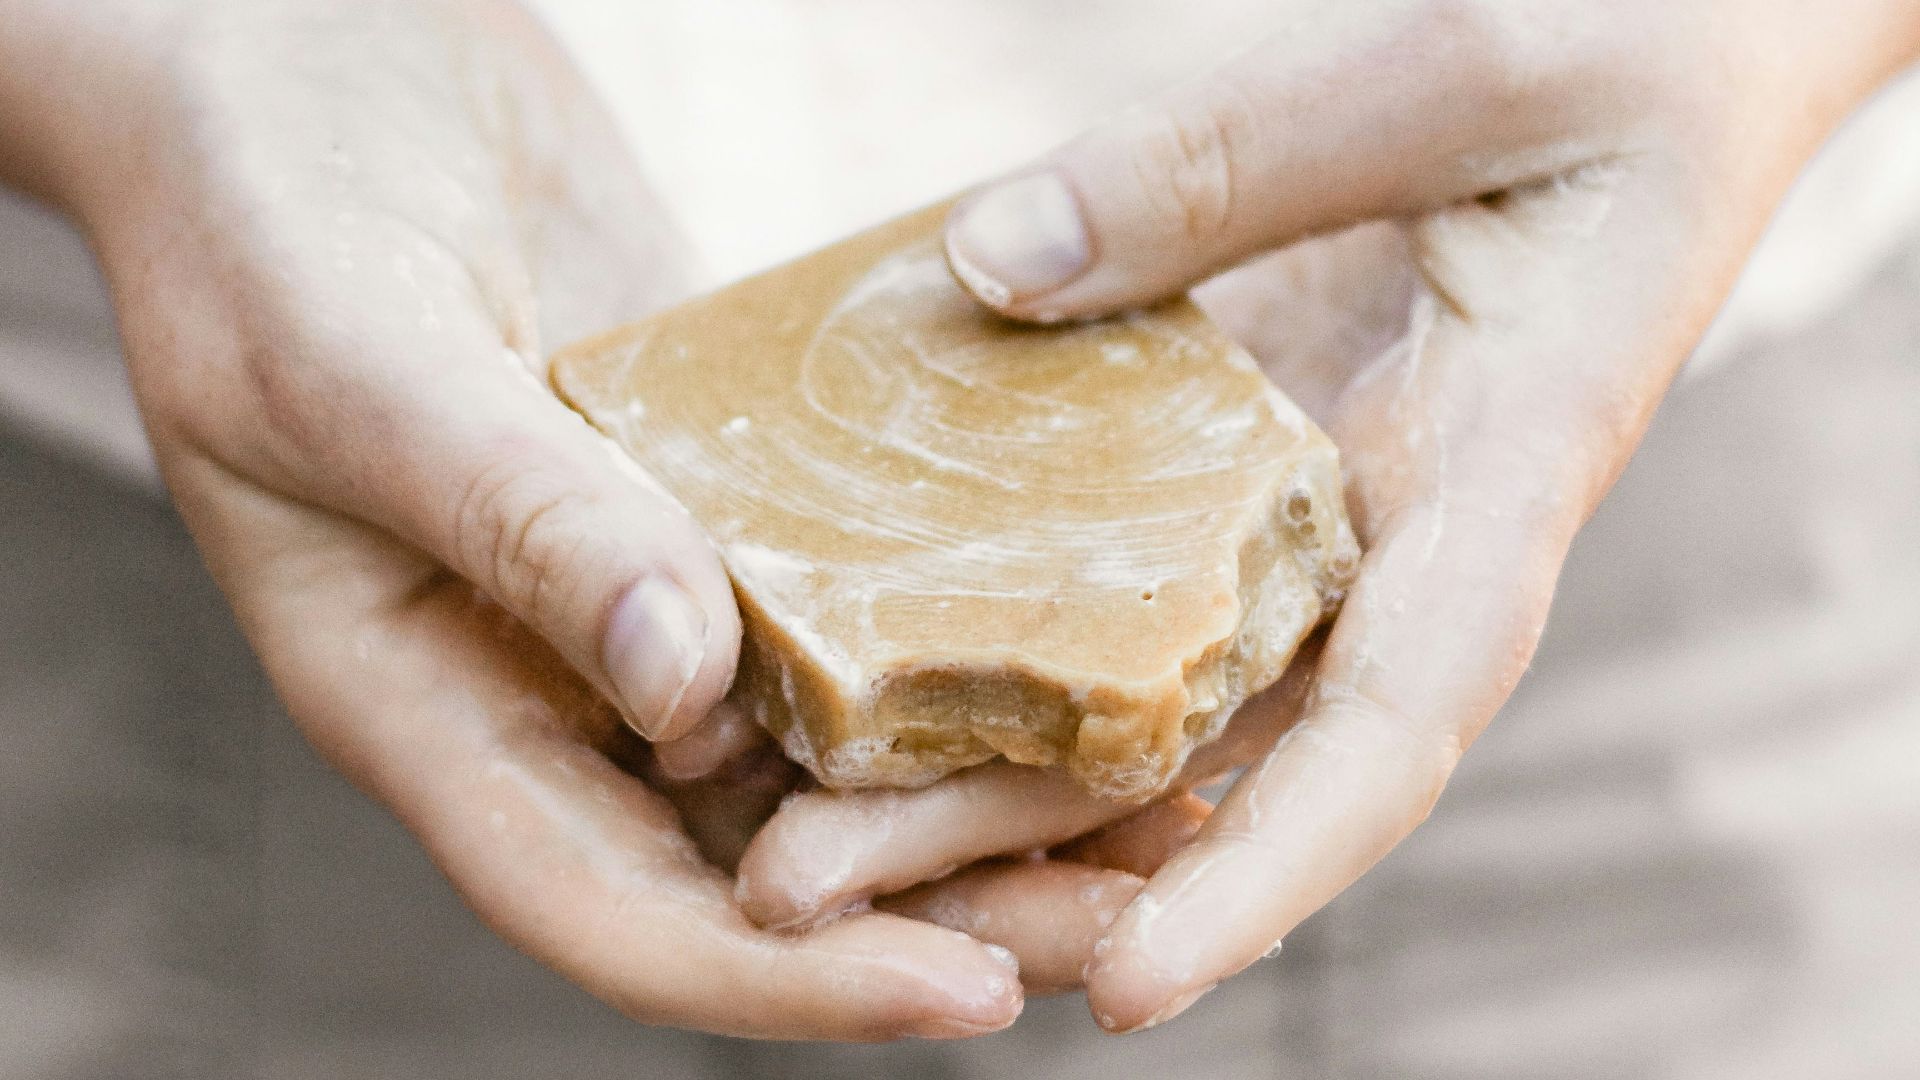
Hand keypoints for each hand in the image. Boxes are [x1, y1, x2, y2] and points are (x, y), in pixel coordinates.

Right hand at [0, 0, 1126, 1038]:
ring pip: (830, 742)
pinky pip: (850, 591)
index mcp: (435, 707)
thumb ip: (513, 518)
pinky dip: (959, 629)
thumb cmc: (258, 216)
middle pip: (763, 860)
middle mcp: (557, 682)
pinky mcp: (719, 492)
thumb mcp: (351, 365)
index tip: (971, 996)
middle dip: (945, 904)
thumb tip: (681, 687)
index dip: (792, 979)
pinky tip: (1091, 623)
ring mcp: (646, 591)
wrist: (298, 68)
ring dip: (983, 784)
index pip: (620, 910)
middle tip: (1134, 911)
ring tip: (1165, 793)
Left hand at [741, 0, 1919, 1030]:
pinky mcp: (1240, 452)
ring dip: (974, 779)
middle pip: (1212, 753)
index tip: (1128, 989)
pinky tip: (851, 671)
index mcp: (1502, 482)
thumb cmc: (1623, 46)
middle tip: (803, 890)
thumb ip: (1240, 163)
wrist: (1665, 45)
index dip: (1264, 871)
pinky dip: (996, 637)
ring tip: (785, 837)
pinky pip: (1114, 571)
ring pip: (1143, 693)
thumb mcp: (1457, 68)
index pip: (1392, 722)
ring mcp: (1308, 508)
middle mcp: (1393, 540)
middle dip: (1021, 850)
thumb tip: (996, 266)